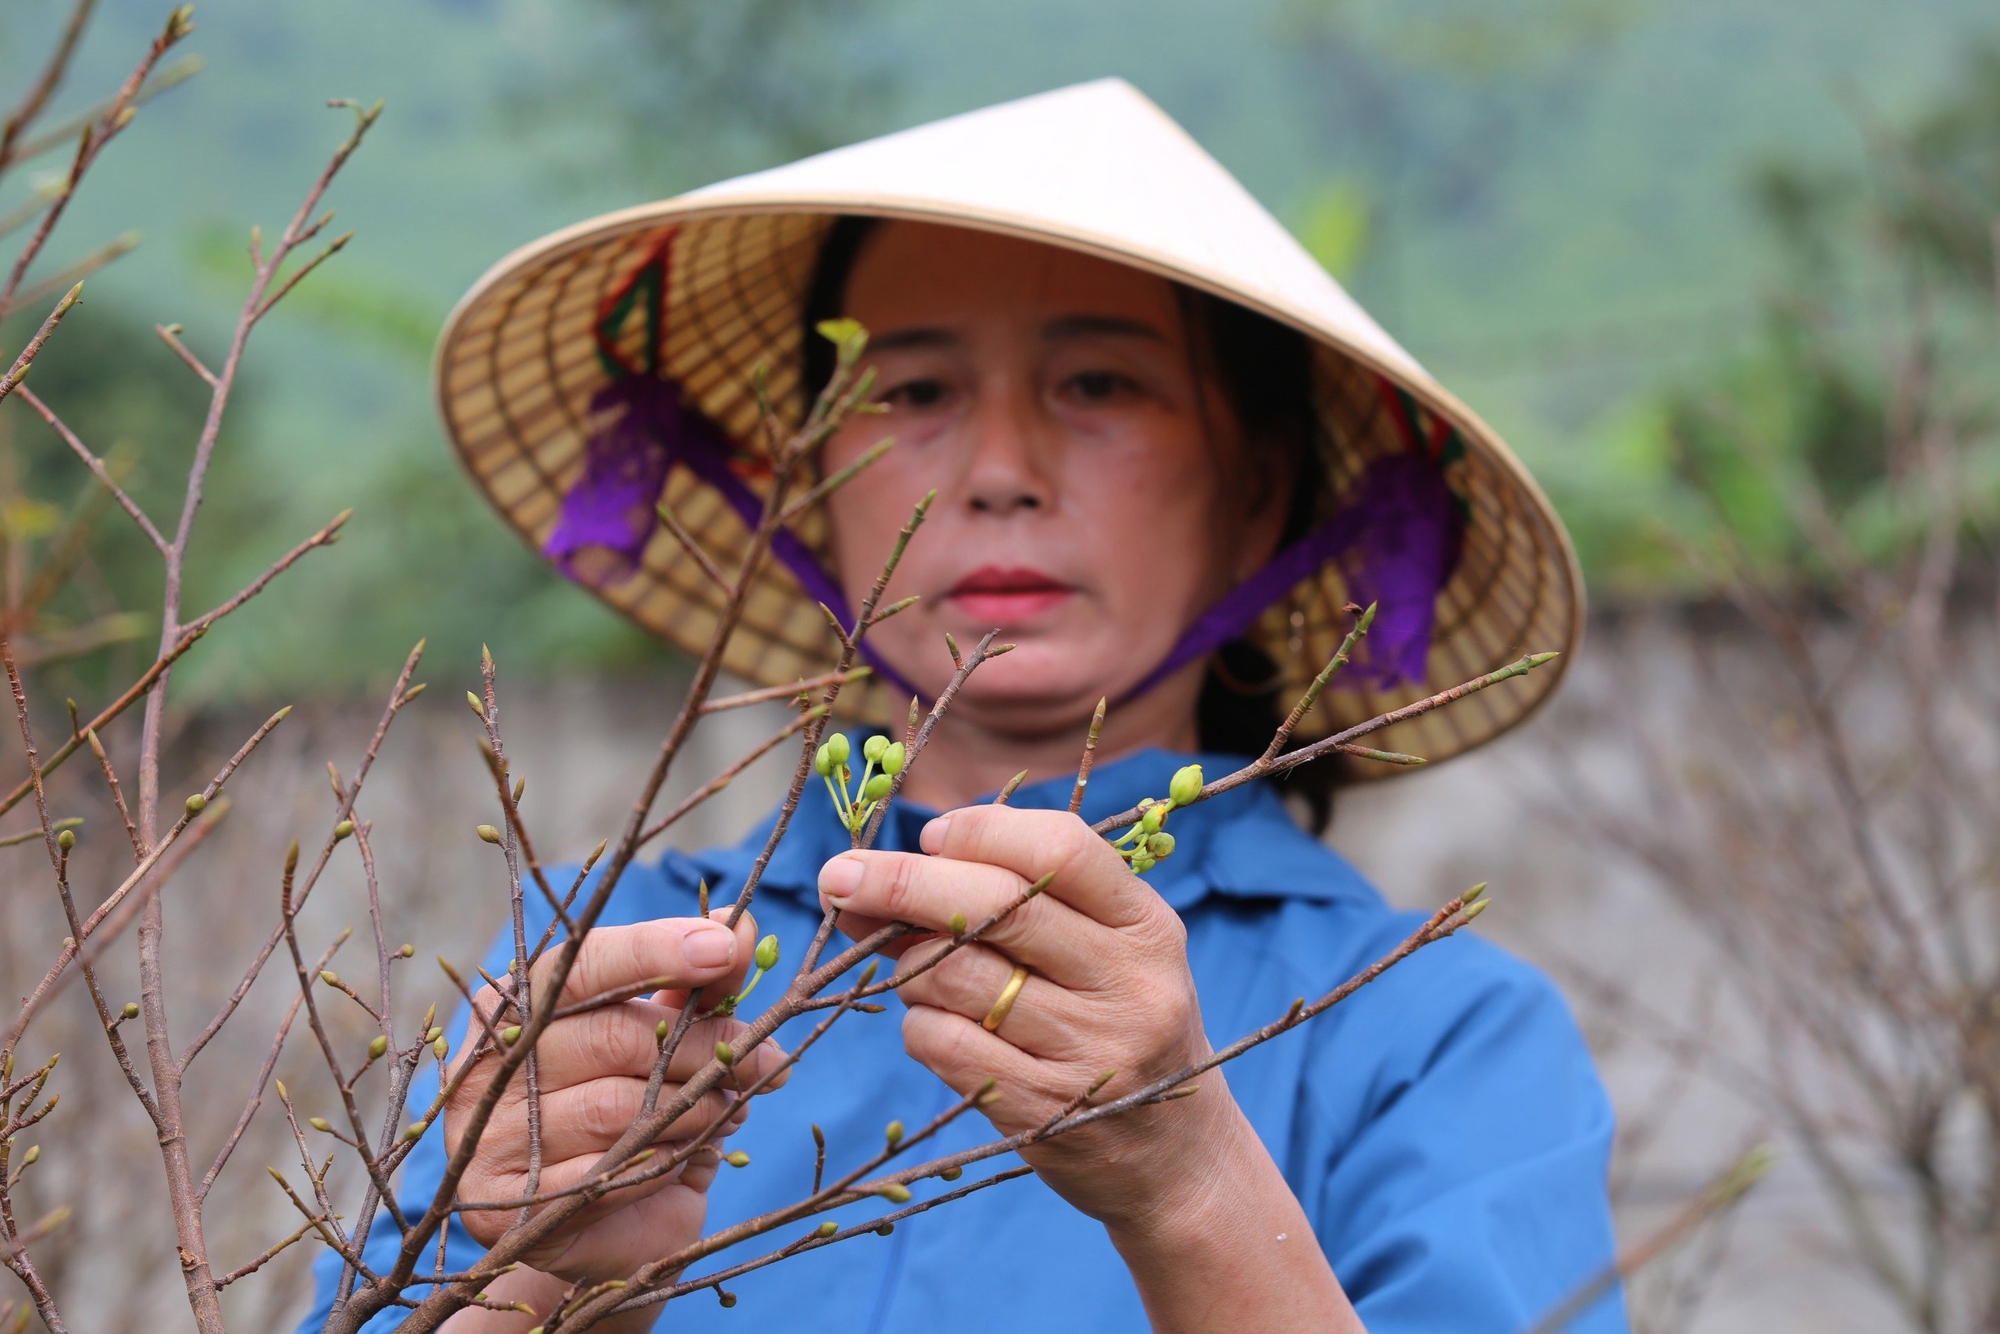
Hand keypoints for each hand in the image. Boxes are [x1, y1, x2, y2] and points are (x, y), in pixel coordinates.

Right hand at [445, 912, 787, 1287]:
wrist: (603, 1220)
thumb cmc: (637, 1104)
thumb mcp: (669, 1035)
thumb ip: (699, 982)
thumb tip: (741, 927)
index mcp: (521, 1002)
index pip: (584, 963)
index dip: (656, 950)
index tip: (725, 948)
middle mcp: (491, 1061)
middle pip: (617, 1036)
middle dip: (706, 1046)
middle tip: (764, 1060)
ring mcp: (487, 1135)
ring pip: (619, 1108)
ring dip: (695, 1110)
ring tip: (725, 1111)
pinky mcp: (504, 1206)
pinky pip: (610, 1175)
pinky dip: (664, 1163)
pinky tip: (684, 1157)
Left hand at [818, 805, 1238, 1230]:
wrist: (1174, 1158)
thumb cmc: (1115, 1026)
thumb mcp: (1104, 953)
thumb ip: (1019, 905)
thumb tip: (879, 876)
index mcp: (1148, 926)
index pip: (1060, 848)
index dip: (980, 830)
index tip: (929, 836)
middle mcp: (1128, 985)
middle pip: (995, 904)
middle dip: (900, 881)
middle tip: (837, 876)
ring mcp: (1090, 1053)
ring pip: (953, 974)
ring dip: (908, 963)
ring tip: (914, 971)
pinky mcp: (1045, 1113)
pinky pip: (942, 1043)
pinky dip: (918, 1025)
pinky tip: (935, 1025)